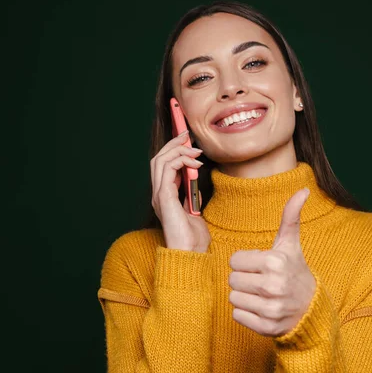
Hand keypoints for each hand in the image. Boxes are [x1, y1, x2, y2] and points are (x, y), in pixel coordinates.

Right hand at [150, 131, 211, 252]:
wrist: (190, 253)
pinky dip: (181, 161)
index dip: (172, 150)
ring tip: (195, 150)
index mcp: (164, 196)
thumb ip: (191, 196)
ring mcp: (159, 196)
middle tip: (187, 135)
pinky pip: (167, 170)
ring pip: (160, 161)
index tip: (186, 139)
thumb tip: (195, 181)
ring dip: (178, 151)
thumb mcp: (194, 211)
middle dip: (172, 144)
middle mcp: (158, 194)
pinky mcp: (164, 198)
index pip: (163, 166)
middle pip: (158, 159)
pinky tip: (195, 163)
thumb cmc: (193, 238)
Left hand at [228, 188, 315, 336]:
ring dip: (244, 295)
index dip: (246, 262)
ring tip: (260, 294)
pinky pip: (237, 315)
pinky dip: (246, 313)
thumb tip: (303, 189)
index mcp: (275, 262)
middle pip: (232, 279)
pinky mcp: (266, 327)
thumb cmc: (295, 271)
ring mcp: (270, 308)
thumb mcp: (291, 244)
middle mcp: (272, 286)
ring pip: (233, 297)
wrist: (311, 308)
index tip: (261, 265)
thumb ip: (291, 216)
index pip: (235, 260)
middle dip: (244, 278)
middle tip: (260, 280)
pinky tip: (260, 307)